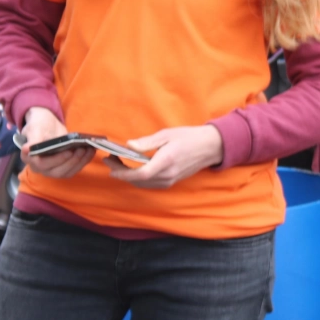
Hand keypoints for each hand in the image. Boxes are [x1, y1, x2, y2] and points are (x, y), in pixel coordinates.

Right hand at [21, 106, 92, 178]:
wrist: (46, 124)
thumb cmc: (38, 125)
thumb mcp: (34, 129)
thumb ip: (32, 140)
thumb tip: (27, 150)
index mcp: (30, 158)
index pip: (42, 165)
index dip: (56, 160)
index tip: (68, 152)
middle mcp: (40, 167)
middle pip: (57, 171)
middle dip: (71, 161)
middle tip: (81, 149)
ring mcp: (52, 168)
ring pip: (67, 172)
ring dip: (80, 162)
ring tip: (88, 149)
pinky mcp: (63, 166)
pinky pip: (74, 168)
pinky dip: (84, 161)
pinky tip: (90, 151)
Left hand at [104, 126, 222, 189]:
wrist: (209, 148)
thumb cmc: (188, 137)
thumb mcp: (166, 134)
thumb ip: (146, 142)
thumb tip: (129, 146)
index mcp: (166, 161)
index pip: (141, 173)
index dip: (124, 172)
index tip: (111, 166)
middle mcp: (168, 175)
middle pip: (139, 180)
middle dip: (121, 172)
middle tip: (110, 160)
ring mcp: (170, 181)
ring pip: (143, 184)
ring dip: (128, 176)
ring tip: (118, 162)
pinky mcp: (171, 182)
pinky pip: (150, 184)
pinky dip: (138, 178)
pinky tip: (132, 168)